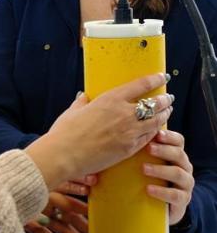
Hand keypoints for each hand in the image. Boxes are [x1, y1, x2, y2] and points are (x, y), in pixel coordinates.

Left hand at [25, 184, 91, 232]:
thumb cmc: (20, 184)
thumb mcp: (47, 183)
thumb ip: (67, 185)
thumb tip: (87, 187)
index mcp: (49, 186)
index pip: (72, 198)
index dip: (85, 206)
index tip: (99, 215)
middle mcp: (44, 200)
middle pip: (69, 215)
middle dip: (85, 226)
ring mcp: (37, 213)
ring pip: (60, 227)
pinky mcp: (29, 225)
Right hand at [27, 73, 172, 191]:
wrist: (64, 155)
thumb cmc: (65, 132)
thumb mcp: (73, 112)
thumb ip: (82, 103)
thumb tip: (83, 97)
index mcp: (110, 99)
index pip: (140, 85)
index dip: (155, 80)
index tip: (162, 77)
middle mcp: (123, 113)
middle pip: (153, 104)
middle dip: (164, 100)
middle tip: (169, 98)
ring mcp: (129, 132)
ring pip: (156, 121)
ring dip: (164, 115)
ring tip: (167, 112)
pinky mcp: (129, 148)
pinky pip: (148, 138)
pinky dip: (154, 132)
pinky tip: (156, 130)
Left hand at [143, 129, 193, 225]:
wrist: (157, 206)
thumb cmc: (147, 178)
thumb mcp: (143, 163)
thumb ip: (138, 151)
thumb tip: (117, 138)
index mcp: (176, 155)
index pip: (178, 141)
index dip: (169, 136)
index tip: (156, 133)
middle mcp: (184, 167)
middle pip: (179, 154)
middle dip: (163, 150)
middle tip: (148, 148)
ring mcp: (185, 184)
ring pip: (178, 173)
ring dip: (160, 170)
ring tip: (144, 169)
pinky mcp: (183, 200)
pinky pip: (176, 195)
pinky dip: (162, 192)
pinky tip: (149, 189)